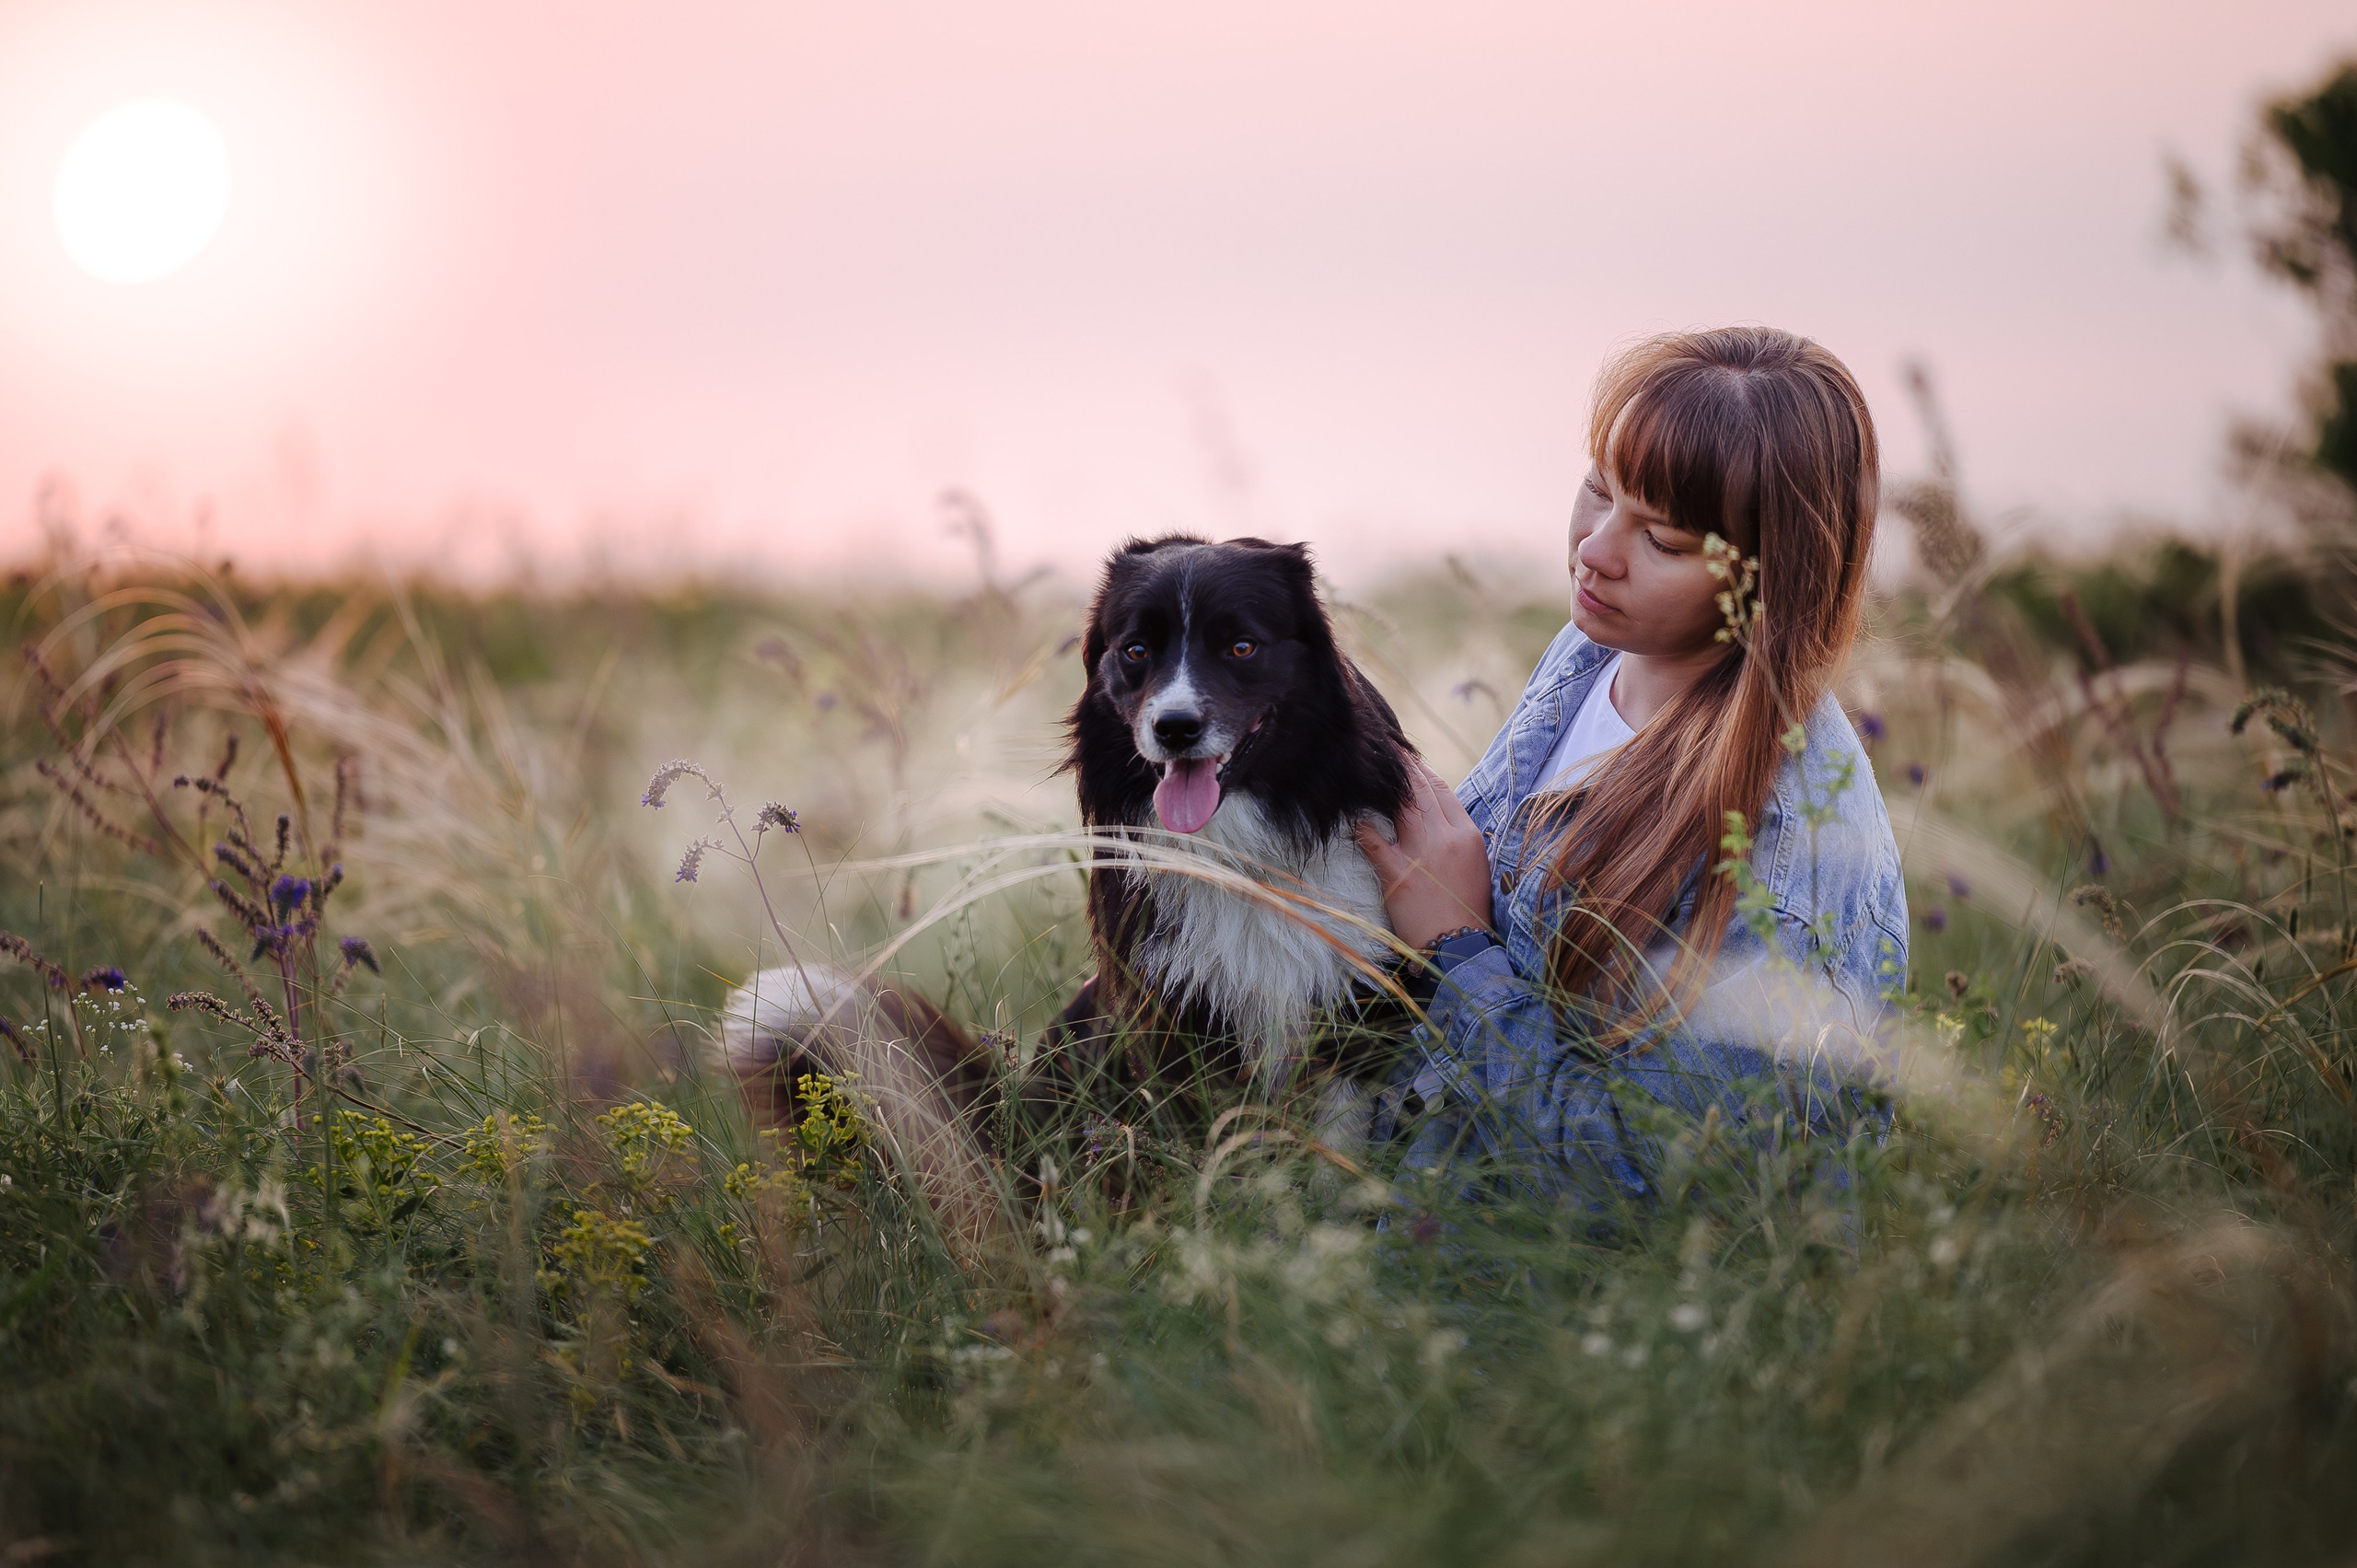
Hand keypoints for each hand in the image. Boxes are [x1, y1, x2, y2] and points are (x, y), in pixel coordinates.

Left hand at [1354, 757, 1494, 949]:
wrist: (1461, 946)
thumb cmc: (1467, 910)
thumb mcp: (1474, 867)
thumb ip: (1458, 840)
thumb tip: (1438, 819)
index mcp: (1468, 835)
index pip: (1443, 791)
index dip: (1422, 771)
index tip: (1408, 758)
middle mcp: (1447, 837)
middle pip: (1421, 790)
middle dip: (1402, 766)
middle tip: (1385, 748)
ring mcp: (1422, 854)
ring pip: (1402, 805)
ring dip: (1384, 784)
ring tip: (1369, 766)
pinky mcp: (1398, 873)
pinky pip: (1374, 841)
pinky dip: (1361, 826)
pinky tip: (1350, 815)